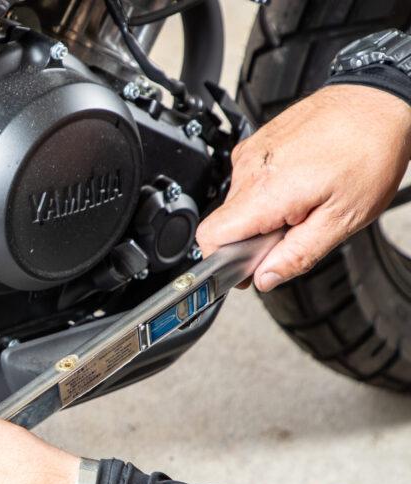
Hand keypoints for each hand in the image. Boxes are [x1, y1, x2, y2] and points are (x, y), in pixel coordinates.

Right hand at [196, 84, 410, 291]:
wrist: (377, 100)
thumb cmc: (369, 151)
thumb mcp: (344, 219)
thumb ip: (298, 255)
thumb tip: (265, 279)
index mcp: (265, 193)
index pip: (210, 238)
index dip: (224, 260)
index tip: (247, 267)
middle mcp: (248, 170)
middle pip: (226, 223)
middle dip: (254, 237)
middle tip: (296, 228)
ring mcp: (250, 152)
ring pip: (238, 203)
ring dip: (263, 213)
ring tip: (303, 200)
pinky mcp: (256, 142)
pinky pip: (248, 180)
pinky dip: (267, 190)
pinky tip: (299, 181)